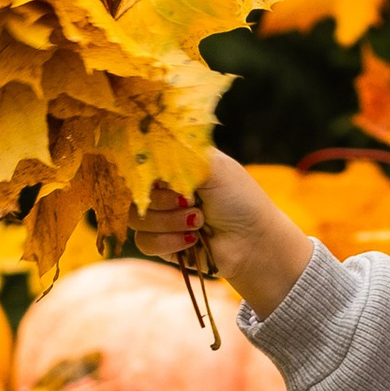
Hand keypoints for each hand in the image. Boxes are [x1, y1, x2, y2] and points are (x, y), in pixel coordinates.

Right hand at [141, 151, 313, 319]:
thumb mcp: (212, 165)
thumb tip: (147, 145)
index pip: (139, 162)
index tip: (167, 177)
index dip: (147, 171)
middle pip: (135, 192)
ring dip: (169, 222)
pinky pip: (144, 243)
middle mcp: (165, 189)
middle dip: (164, 200)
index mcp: (174, 165)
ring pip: (137, 219)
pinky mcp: (163, 245)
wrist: (254, 242)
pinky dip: (168, 241)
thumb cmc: (239, 199)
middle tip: (191, 202)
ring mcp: (162, 218)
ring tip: (199, 222)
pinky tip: (192, 241)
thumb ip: (178, 153)